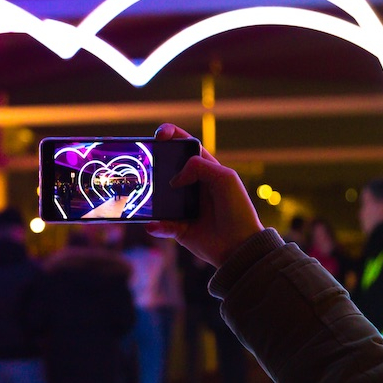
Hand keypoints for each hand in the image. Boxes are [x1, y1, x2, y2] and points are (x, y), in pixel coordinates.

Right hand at [146, 123, 263, 266]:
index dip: (172, 135)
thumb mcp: (225, 179)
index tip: (159, 135)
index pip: (185, 146)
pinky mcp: (177, 228)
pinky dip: (155, 225)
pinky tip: (154, 225)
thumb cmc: (237, 210)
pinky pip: (160, 224)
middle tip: (143, 164)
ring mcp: (182, 207)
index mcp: (205, 169)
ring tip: (142, 195)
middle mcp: (191, 186)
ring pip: (158, 197)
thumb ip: (200, 166)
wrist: (239, 247)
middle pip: (166, 169)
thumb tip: (174, 179)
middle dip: (153, 165)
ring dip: (149, 196)